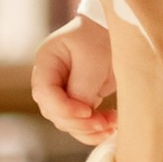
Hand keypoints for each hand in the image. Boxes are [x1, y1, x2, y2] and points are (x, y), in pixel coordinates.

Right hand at [31, 16, 117, 144]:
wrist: (118, 31)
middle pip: (53, 111)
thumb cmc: (102, 37)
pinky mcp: (78, 101)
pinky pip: (79, 123)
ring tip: (112, 124)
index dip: (63, 107)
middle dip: (78, 122)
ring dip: (88, 129)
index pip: (44, 92)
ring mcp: (62, 91)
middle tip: (105, 123)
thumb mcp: (93, 60)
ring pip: (66, 122)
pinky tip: (110, 128)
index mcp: (47, 62)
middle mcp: (50, 79)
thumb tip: (81, 114)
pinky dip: (93, 130)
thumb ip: (83, 88)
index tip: (88, 111)